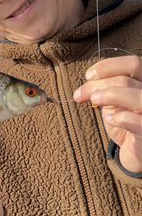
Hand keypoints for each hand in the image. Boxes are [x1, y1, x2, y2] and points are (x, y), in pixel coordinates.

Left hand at [74, 55, 141, 172]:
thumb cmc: (125, 123)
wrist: (136, 152)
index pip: (133, 64)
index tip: (88, 76)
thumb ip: (104, 87)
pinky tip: (110, 120)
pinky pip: (140, 122)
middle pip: (126, 80)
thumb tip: (88, 79)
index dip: (108, 66)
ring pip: (137, 97)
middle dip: (98, 85)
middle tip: (80, 95)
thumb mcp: (113, 101)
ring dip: (110, 96)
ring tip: (95, 102)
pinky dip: (122, 118)